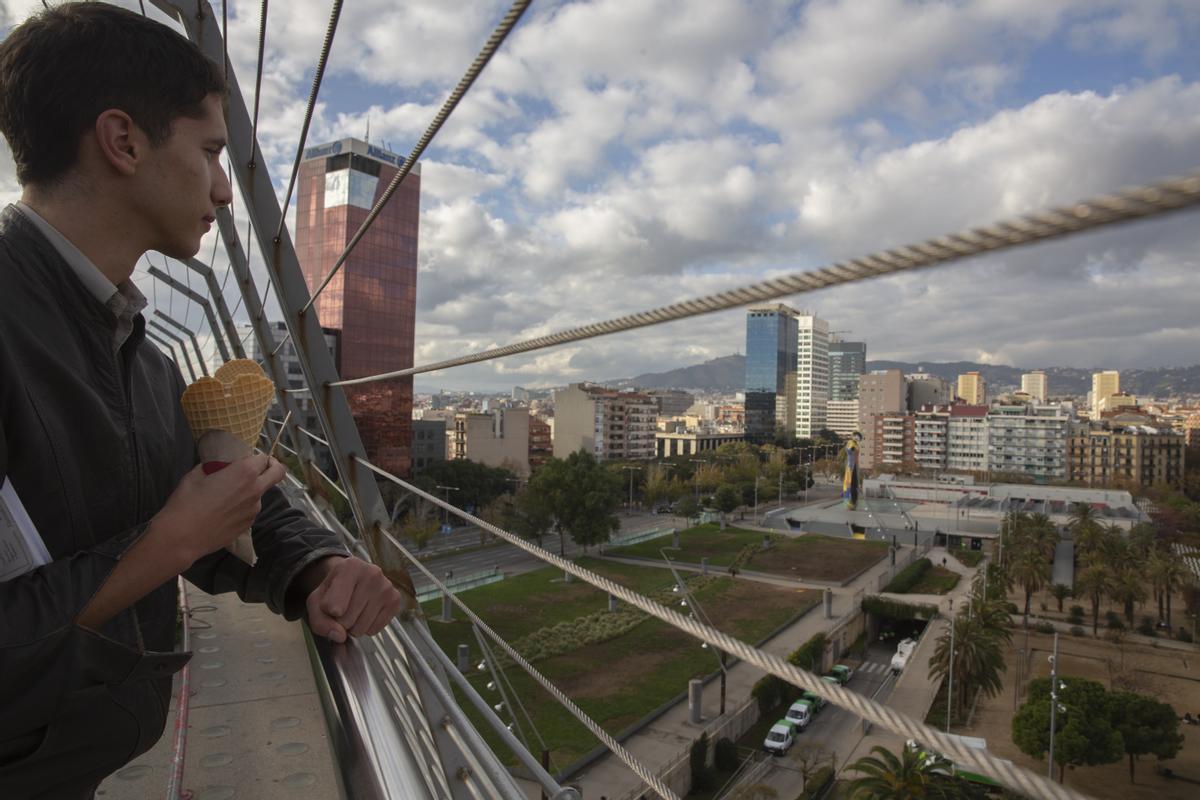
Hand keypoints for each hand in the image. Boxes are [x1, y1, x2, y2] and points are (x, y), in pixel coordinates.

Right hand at [151, 454, 285, 566]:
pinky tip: (225, 513)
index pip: (263, 458)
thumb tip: (219, 467)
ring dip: (252, 491)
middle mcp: (255, 490)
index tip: (248, 460)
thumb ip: (214, 467)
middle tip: (261, 468)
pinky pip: (251, 510)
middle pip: (278, 473)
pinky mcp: (249, 525)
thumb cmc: (186, 502)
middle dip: (273, 467)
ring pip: (261, 494)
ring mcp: (254, 510)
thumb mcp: (196, 474)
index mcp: (244, 472)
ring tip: (228, 497)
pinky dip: (243, 507)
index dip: (256, 457)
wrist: (182, 537)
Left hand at [304, 556, 404, 642]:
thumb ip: (319, 621)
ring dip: (354, 626)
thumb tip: (340, 636)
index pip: (333, 607)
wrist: (352, 581)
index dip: (327, 612)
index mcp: (349, 567)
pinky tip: (366, 613)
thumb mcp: (316, 602)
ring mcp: (386, 587)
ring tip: (354, 610)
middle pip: (347, 620)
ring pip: (361, 628)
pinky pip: (374, 630)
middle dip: (341, 621)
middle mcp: (372, 573)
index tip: (330, 603)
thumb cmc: (333, 591)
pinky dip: (367, 627)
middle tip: (343, 608)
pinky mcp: (395, 600)